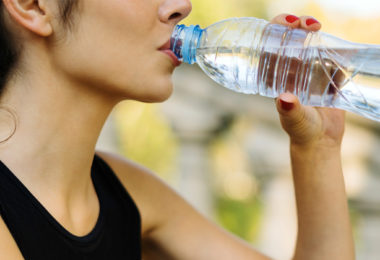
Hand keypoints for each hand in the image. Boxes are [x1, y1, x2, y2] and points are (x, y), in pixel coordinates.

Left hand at [270, 14, 344, 148]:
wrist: (320, 141)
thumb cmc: (300, 130)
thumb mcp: (293, 119)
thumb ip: (289, 110)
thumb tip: (284, 98)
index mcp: (276, 76)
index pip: (271, 47)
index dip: (275, 30)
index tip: (287, 24)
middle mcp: (291, 70)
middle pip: (291, 40)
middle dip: (297, 26)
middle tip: (308, 24)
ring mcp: (310, 72)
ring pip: (311, 44)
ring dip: (314, 33)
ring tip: (317, 28)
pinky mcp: (328, 76)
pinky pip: (332, 57)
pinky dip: (335, 50)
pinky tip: (337, 50)